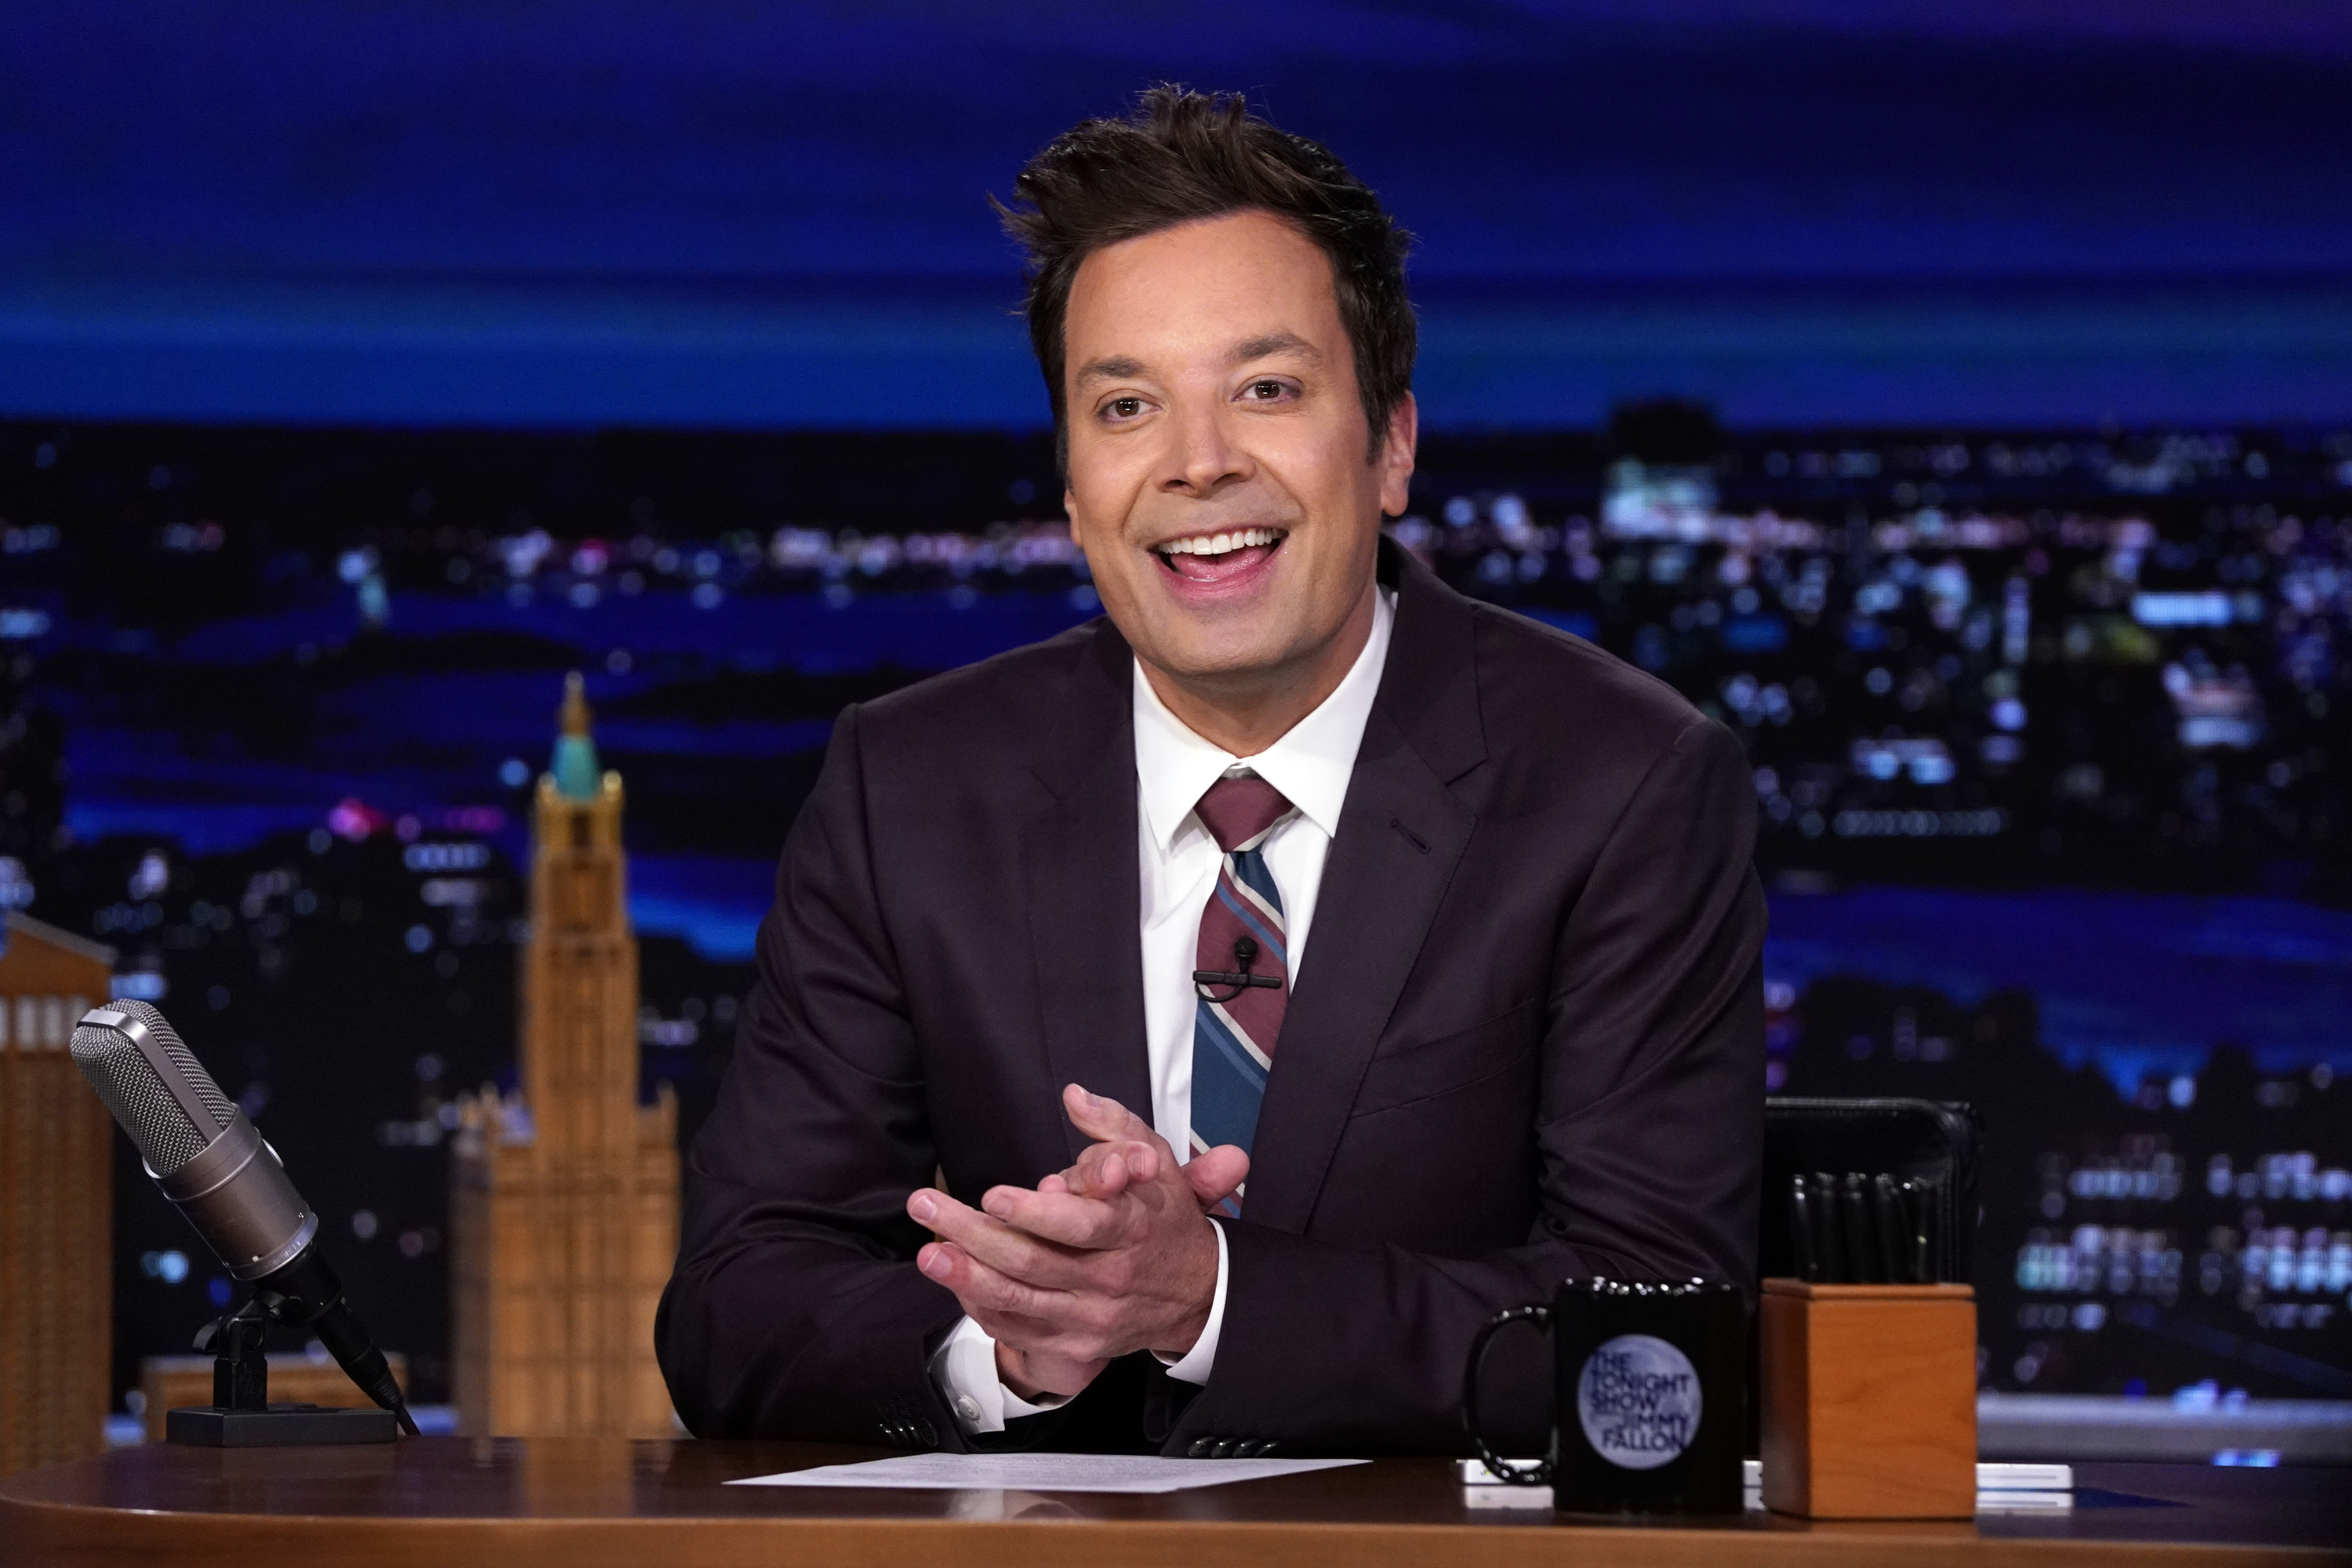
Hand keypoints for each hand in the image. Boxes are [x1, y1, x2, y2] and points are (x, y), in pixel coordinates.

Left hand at [908, 1085, 1245, 1399]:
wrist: (1198, 1296)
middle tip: (926, 1205)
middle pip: (1033, 1261)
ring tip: (928, 1252)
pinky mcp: (1075, 1344)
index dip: (1035, 1214)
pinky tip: (954, 1281)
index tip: (992, 1197)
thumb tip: (1074, 1096)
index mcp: (1131, 1229)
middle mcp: (1110, 1277)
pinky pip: (1020, 1330)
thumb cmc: (1164, 1219)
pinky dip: (982, 1308)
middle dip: (973, 1234)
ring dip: (966, 1277)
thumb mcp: (1155, 1162)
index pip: (1081, 1225)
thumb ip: (1114, 1126)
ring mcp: (1091, 1316)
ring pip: (1019, 1300)